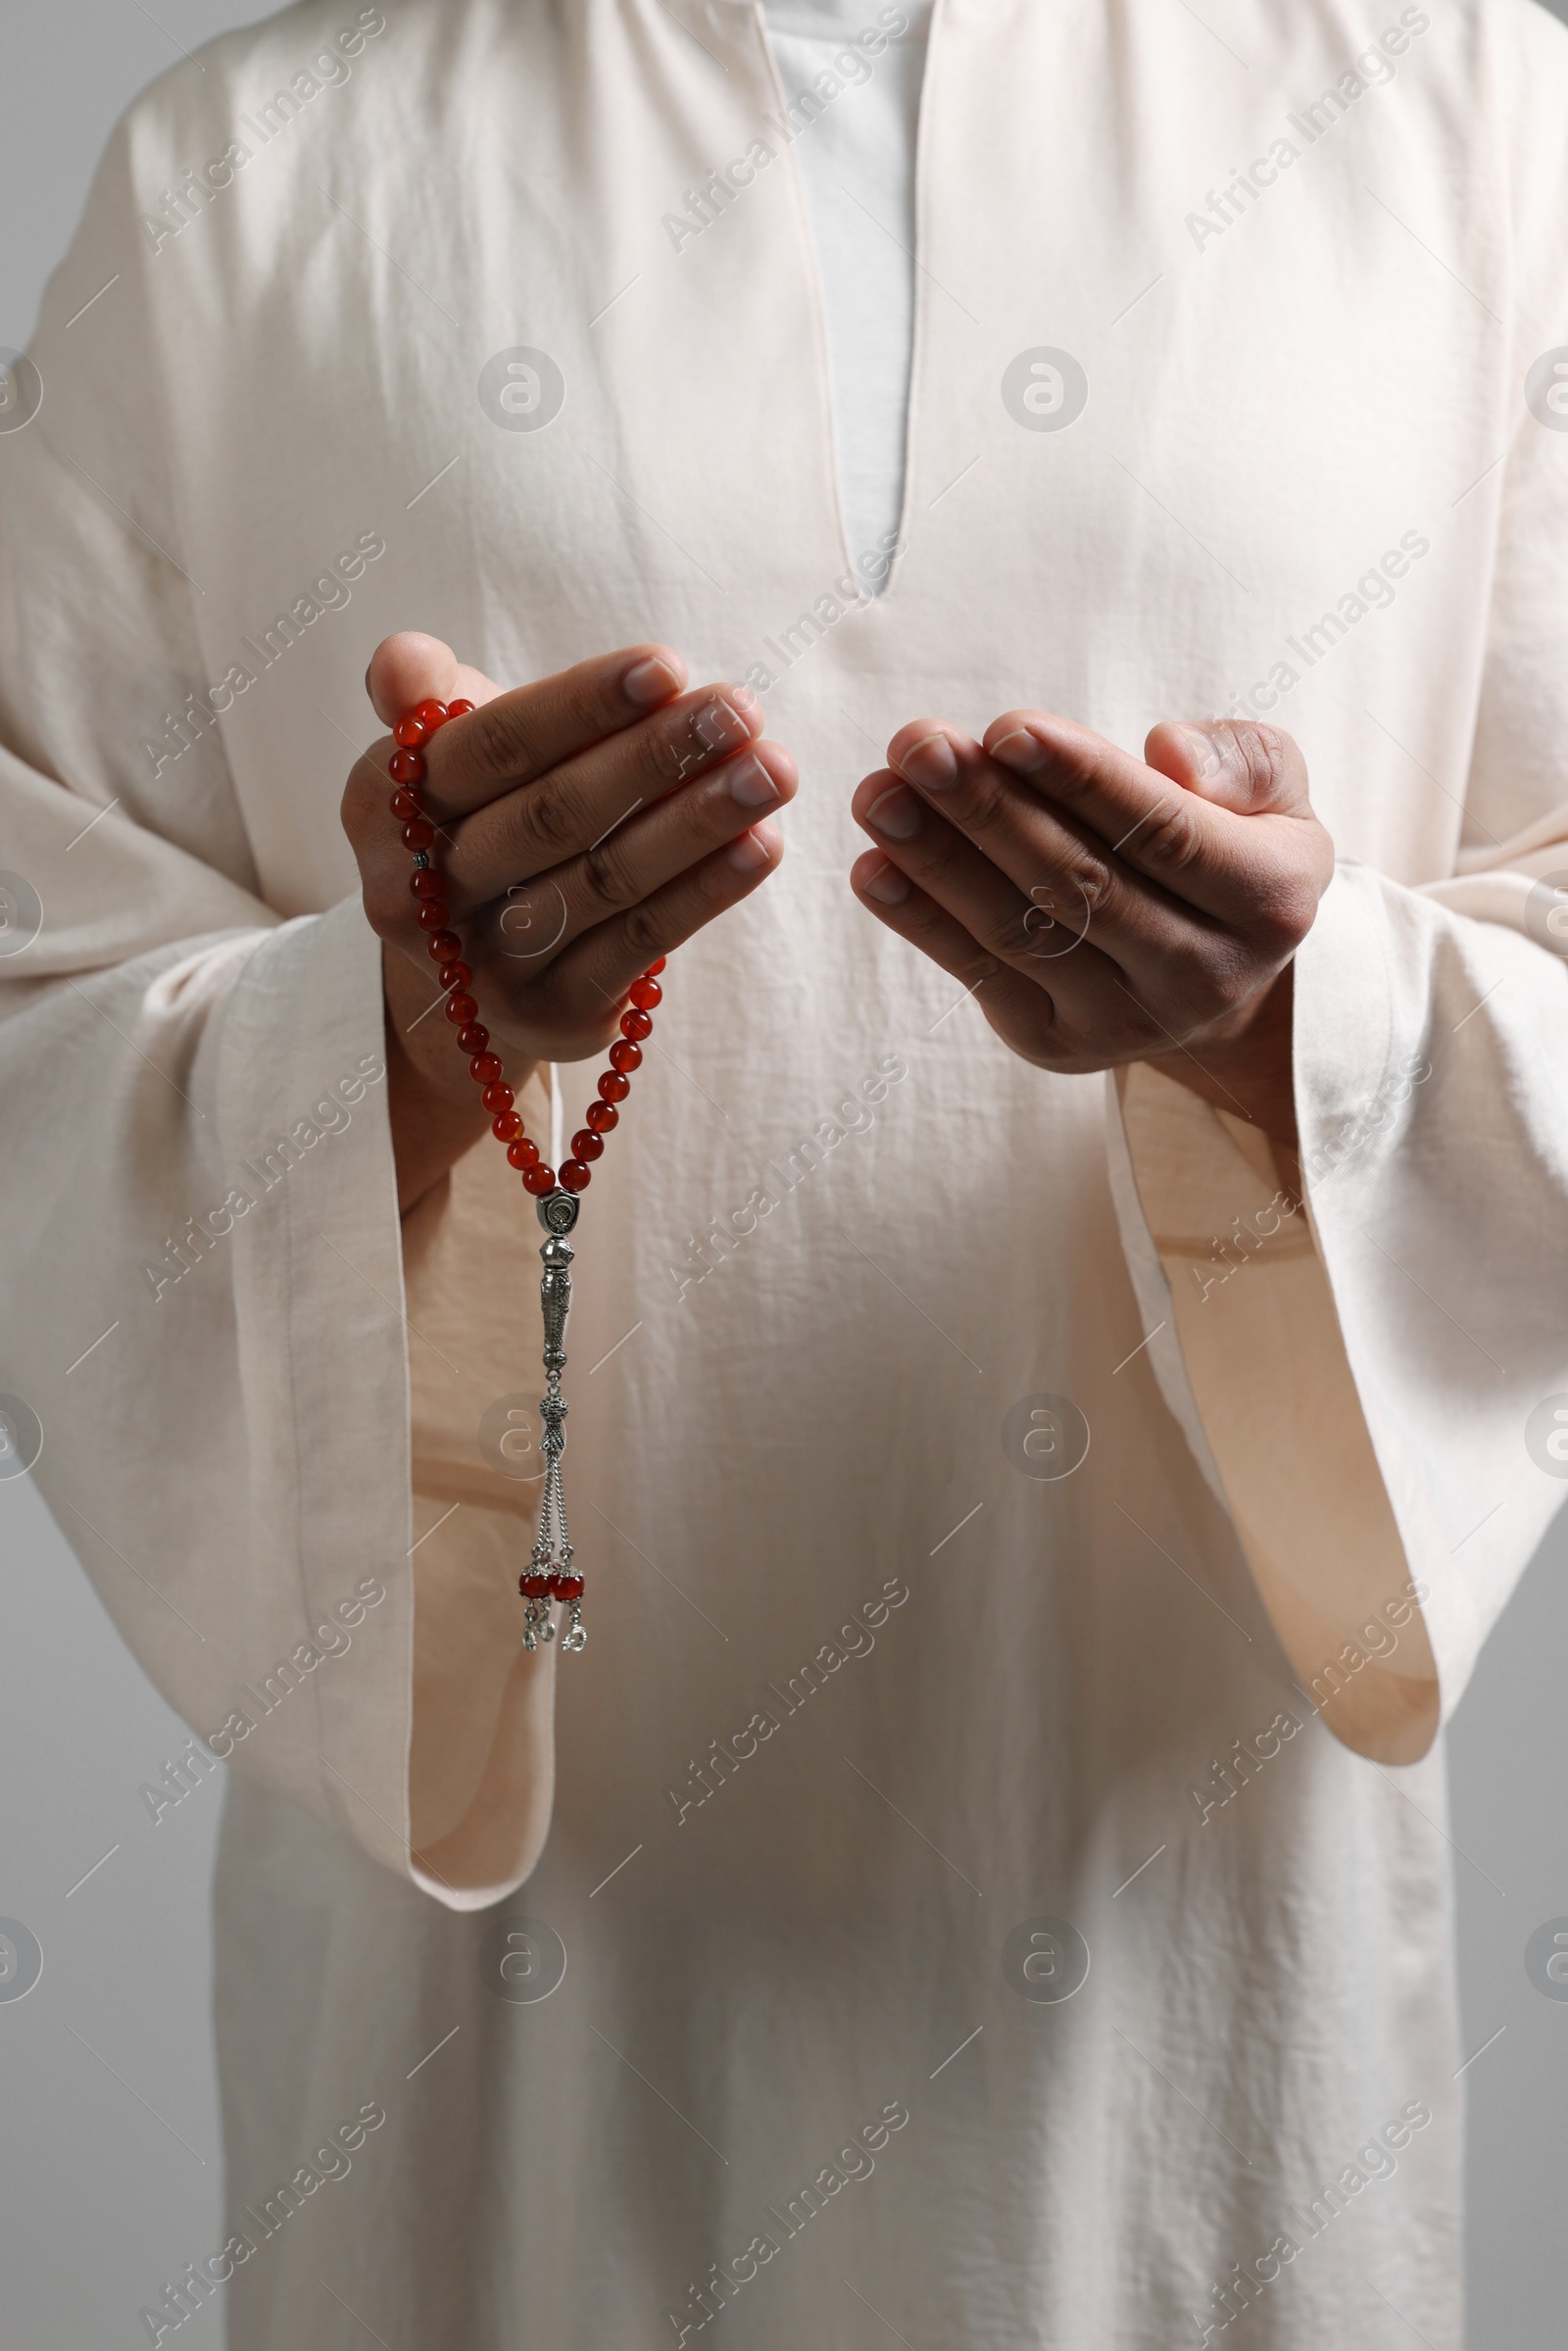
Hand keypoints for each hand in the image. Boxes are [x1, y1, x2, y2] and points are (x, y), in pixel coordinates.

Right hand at [343, 632, 794, 1207]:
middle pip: (552, 815)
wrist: (465, 965)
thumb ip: (427, 695)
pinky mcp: (550, 1014)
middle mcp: (422, 894)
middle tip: (740, 710)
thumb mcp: (445, 752)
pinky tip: (762, 846)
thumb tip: (400, 664)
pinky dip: (704, 893)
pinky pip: (637, 945)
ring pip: (604, 881)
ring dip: (697, 823)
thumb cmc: (476, 818)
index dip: (582, 704)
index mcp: (384, 807)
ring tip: (772, 771)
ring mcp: (485, 963)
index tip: (668, 665)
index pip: (494, 746)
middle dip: (655, 757)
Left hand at [848, 712, 1333, 1155]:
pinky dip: (922, 922)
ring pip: (1021, 932)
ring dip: (938, 861)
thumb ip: (1243, 761)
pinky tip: (875, 868)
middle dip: (988, 810)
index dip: (1083, 781)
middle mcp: (1204, 977)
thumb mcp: (1276, 793)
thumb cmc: (1232, 849)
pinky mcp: (1057, 1045)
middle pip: (1080, 884)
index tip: (1007, 728)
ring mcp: (1125, 1023)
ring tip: (881, 795)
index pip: (1164, 835)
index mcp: (1269, 902)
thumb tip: (1168, 754)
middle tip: (918, 745)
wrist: (1218, 978)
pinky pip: (980, 975)